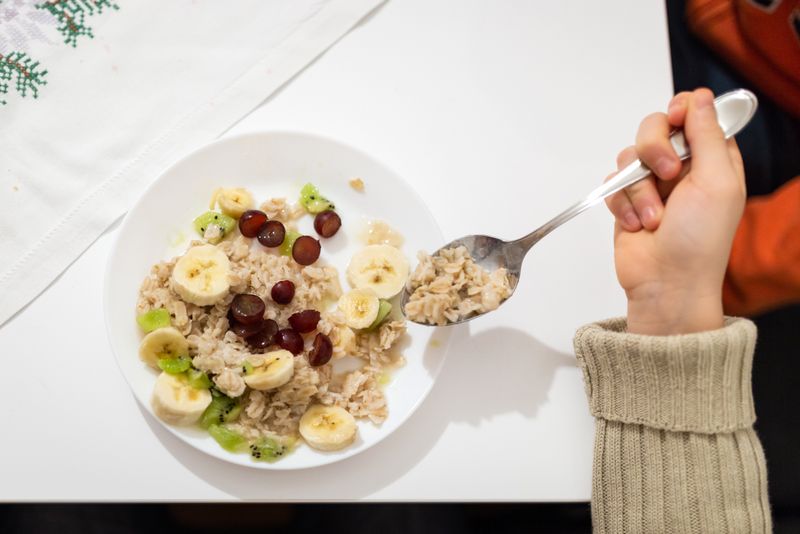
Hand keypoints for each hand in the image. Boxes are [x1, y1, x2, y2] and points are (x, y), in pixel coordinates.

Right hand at [605, 88, 745, 334]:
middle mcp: (682, 167)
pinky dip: (622, 204)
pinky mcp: (626, 201)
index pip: (695, 113)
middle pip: (656, 126)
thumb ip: (708, 135)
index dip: (683, 111)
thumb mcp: (717, 181)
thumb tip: (699, 96)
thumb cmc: (699, 240)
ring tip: (654, 218)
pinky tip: (637, 225)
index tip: (678, 121)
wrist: (666, 283)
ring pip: (630, 155)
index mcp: (713, 158)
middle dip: (654, 148)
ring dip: (639, 188)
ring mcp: (652, 184)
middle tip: (667, 172)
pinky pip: (613, 182)